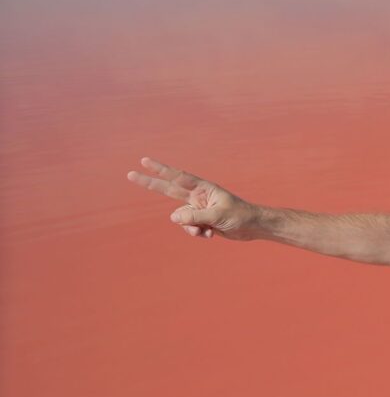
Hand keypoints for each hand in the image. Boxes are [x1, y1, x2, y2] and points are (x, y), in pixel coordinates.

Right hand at [126, 157, 258, 239]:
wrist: (252, 227)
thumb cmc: (240, 216)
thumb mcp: (218, 216)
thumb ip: (195, 216)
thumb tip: (173, 217)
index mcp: (203, 188)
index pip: (178, 177)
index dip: (161, 169)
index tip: (144, 161)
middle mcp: (198, 197)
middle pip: (168, 190)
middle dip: (150, 183)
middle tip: (130, 174)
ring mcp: (198, 209)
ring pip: (181, 219)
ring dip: (192, 227)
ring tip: (210, 229)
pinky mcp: (201, 221)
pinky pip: (189, 228)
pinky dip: (198, 233)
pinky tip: (212, 234)